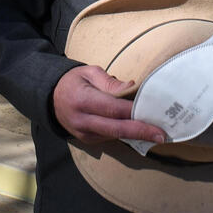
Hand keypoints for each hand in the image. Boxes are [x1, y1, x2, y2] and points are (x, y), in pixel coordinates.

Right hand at [52, 65, 166, 144]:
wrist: (51, 99)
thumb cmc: (74, 81)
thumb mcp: (89, 72)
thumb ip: (110, 82)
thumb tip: (131, 87)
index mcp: (83, 100)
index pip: (113, 109)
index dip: (134, 113)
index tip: (153, 114)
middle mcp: (83, 120)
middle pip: (116, 129)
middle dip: (141, 132)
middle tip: (162, 135)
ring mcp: (84, 133)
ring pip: (115, 136)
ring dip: (136, 135)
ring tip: (157, 132)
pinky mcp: (88, 140)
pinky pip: (110, 138)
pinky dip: (126, 134)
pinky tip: (139, 130)